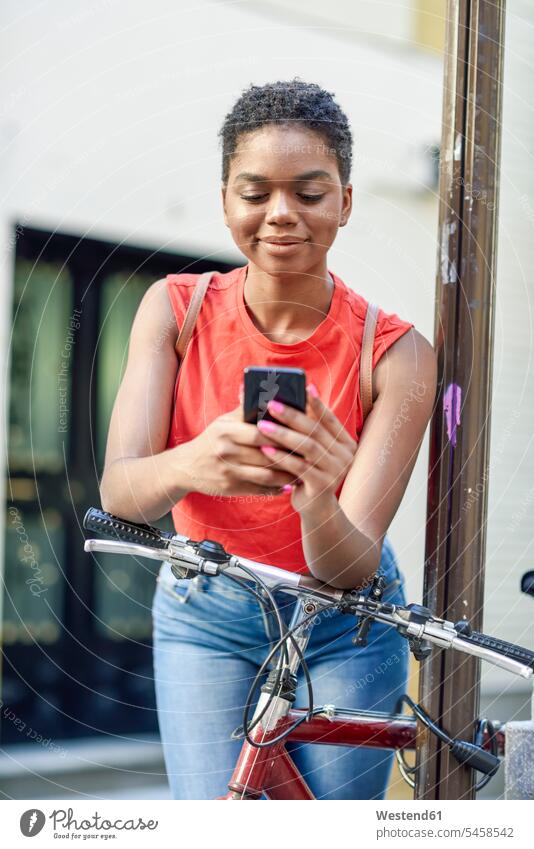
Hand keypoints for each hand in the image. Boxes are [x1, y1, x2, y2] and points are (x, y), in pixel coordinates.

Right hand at [180, 390, 297, 497]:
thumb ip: (244, 408)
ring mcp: (228, 471)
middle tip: (310, 454)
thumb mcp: (223, 421)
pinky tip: (290, 484)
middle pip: (266, 454)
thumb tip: (261, 387)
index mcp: (226, 430)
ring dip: (288, 474)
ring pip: (266, 475)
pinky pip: (260, 489)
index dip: (282, 434)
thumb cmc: (212, 439)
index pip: (260, 432)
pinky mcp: (231, 488)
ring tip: (304, 470)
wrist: (186, 467)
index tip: (302, 434)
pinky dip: (277, 488)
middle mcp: (226, 451)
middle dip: (290, 454)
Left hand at [256, 384, 357, 514]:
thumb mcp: (313, 452)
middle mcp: (346, 456)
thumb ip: (308, 431)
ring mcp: (336, 471)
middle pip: (316, 430)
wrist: (318, 511)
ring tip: (261, 425)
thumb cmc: (310, 474)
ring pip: (308, 447)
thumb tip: (289, 401)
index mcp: (346, 443)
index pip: (330, 419)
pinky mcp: (323, 486)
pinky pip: (299, 467)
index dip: (316, 403)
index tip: (302, 386)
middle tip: (271, 403)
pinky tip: (265, 449)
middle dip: (292, 415)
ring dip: (283, 434)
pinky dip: (281, 457)